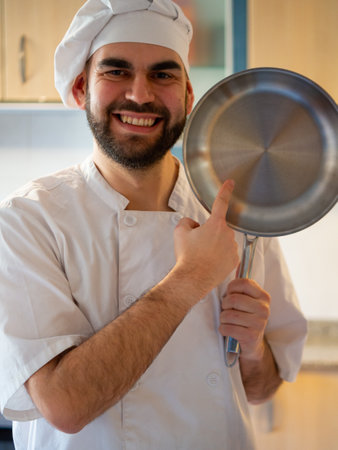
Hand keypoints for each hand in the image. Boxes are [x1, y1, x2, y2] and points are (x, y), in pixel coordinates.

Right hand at [173, 180, 238, 297]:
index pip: (221, 202)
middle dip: (210, 232)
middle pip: (218, 228)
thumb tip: (194, 224)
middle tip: (198, 244)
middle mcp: (227, 235)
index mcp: (215, 224)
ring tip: (203, 256)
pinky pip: (227, 254)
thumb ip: (187, 221)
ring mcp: (233, 248)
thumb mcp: (180, 232)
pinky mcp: (234, 261)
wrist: (192, 279)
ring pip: (224, 241)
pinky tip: (210, 263)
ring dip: (215, 245)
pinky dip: (220, 256)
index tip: (231, 183)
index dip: (225, 190)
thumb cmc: (187, 256)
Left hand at [219, 278, 270, 360]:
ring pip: (228, 315)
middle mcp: (264, 309)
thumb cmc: (244, 317)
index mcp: (263, 296)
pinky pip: (227, 328)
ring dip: (223, 319)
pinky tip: (227, 330)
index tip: (229, 294)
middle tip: (226, 309)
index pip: (244, 283)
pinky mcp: (251, 336)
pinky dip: (223, 329)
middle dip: (224, 305)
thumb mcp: (246, 301)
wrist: (251, 344)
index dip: (231, 287)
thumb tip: (235, 263)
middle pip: (234, 299)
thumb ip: (240, 287)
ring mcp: (259, 323)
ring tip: (227, 321)